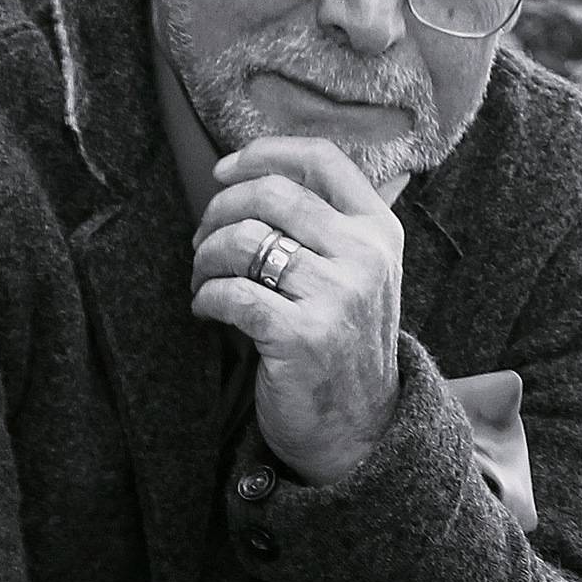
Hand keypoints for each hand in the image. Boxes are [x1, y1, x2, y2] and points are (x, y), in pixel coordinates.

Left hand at [190, 137, 403, 485]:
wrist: (359, 429)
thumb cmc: (342, 341)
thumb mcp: (356, 272)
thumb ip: (322, 222)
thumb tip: (248, 172)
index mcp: (379, 229)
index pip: (321, 159)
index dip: (264, 153)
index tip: (224, 170)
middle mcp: (365, 256)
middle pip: (270, 194)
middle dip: (220, 210)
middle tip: (202, 238)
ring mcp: (338, 296)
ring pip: (243, 241)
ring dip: (205, 257)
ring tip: (203, 278)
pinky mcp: (303, 336)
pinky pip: (231, 293)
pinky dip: (206, 297)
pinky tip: (206, 309)